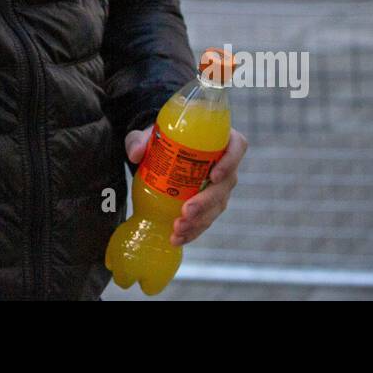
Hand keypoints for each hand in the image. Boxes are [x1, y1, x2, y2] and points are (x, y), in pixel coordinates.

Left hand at [124, 126, 247, 246]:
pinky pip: (206, 219)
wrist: (160, 154)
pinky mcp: (208, 205)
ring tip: (177, 229)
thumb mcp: (148, 134)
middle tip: (186, 211)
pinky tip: (178, 238)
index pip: (237, 147)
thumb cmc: (162, 138)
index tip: (214, 176)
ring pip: (217, 207)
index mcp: (219, 140)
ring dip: (199, 221)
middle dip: (206, 202)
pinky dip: (193, 231)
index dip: (230, 162)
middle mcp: (224, 164)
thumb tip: (135, 154)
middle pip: (226, 184)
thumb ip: (139, 140)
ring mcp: (218, 187)